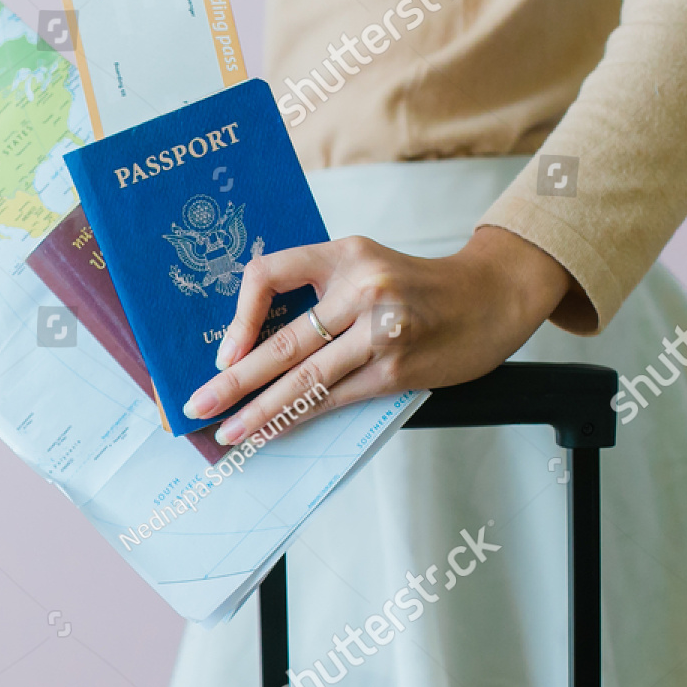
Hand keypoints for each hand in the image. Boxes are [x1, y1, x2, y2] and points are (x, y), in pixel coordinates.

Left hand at [182, 226, 573, 444]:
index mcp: (343, 254)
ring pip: (306, 379)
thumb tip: (250, 343)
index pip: (270, 275)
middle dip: (233, 380)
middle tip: (197, 405)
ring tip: (228, 432)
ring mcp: (381, 332)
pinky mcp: (396, 368)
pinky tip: (271, 431)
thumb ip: (316, 292)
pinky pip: (334, 399)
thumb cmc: (415, 286)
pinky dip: (297, 419)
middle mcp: (362, 288)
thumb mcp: (363, 267)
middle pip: (283, 342)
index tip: (222, 353)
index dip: (239, 317)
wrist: (490, 297)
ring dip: (260, 411)